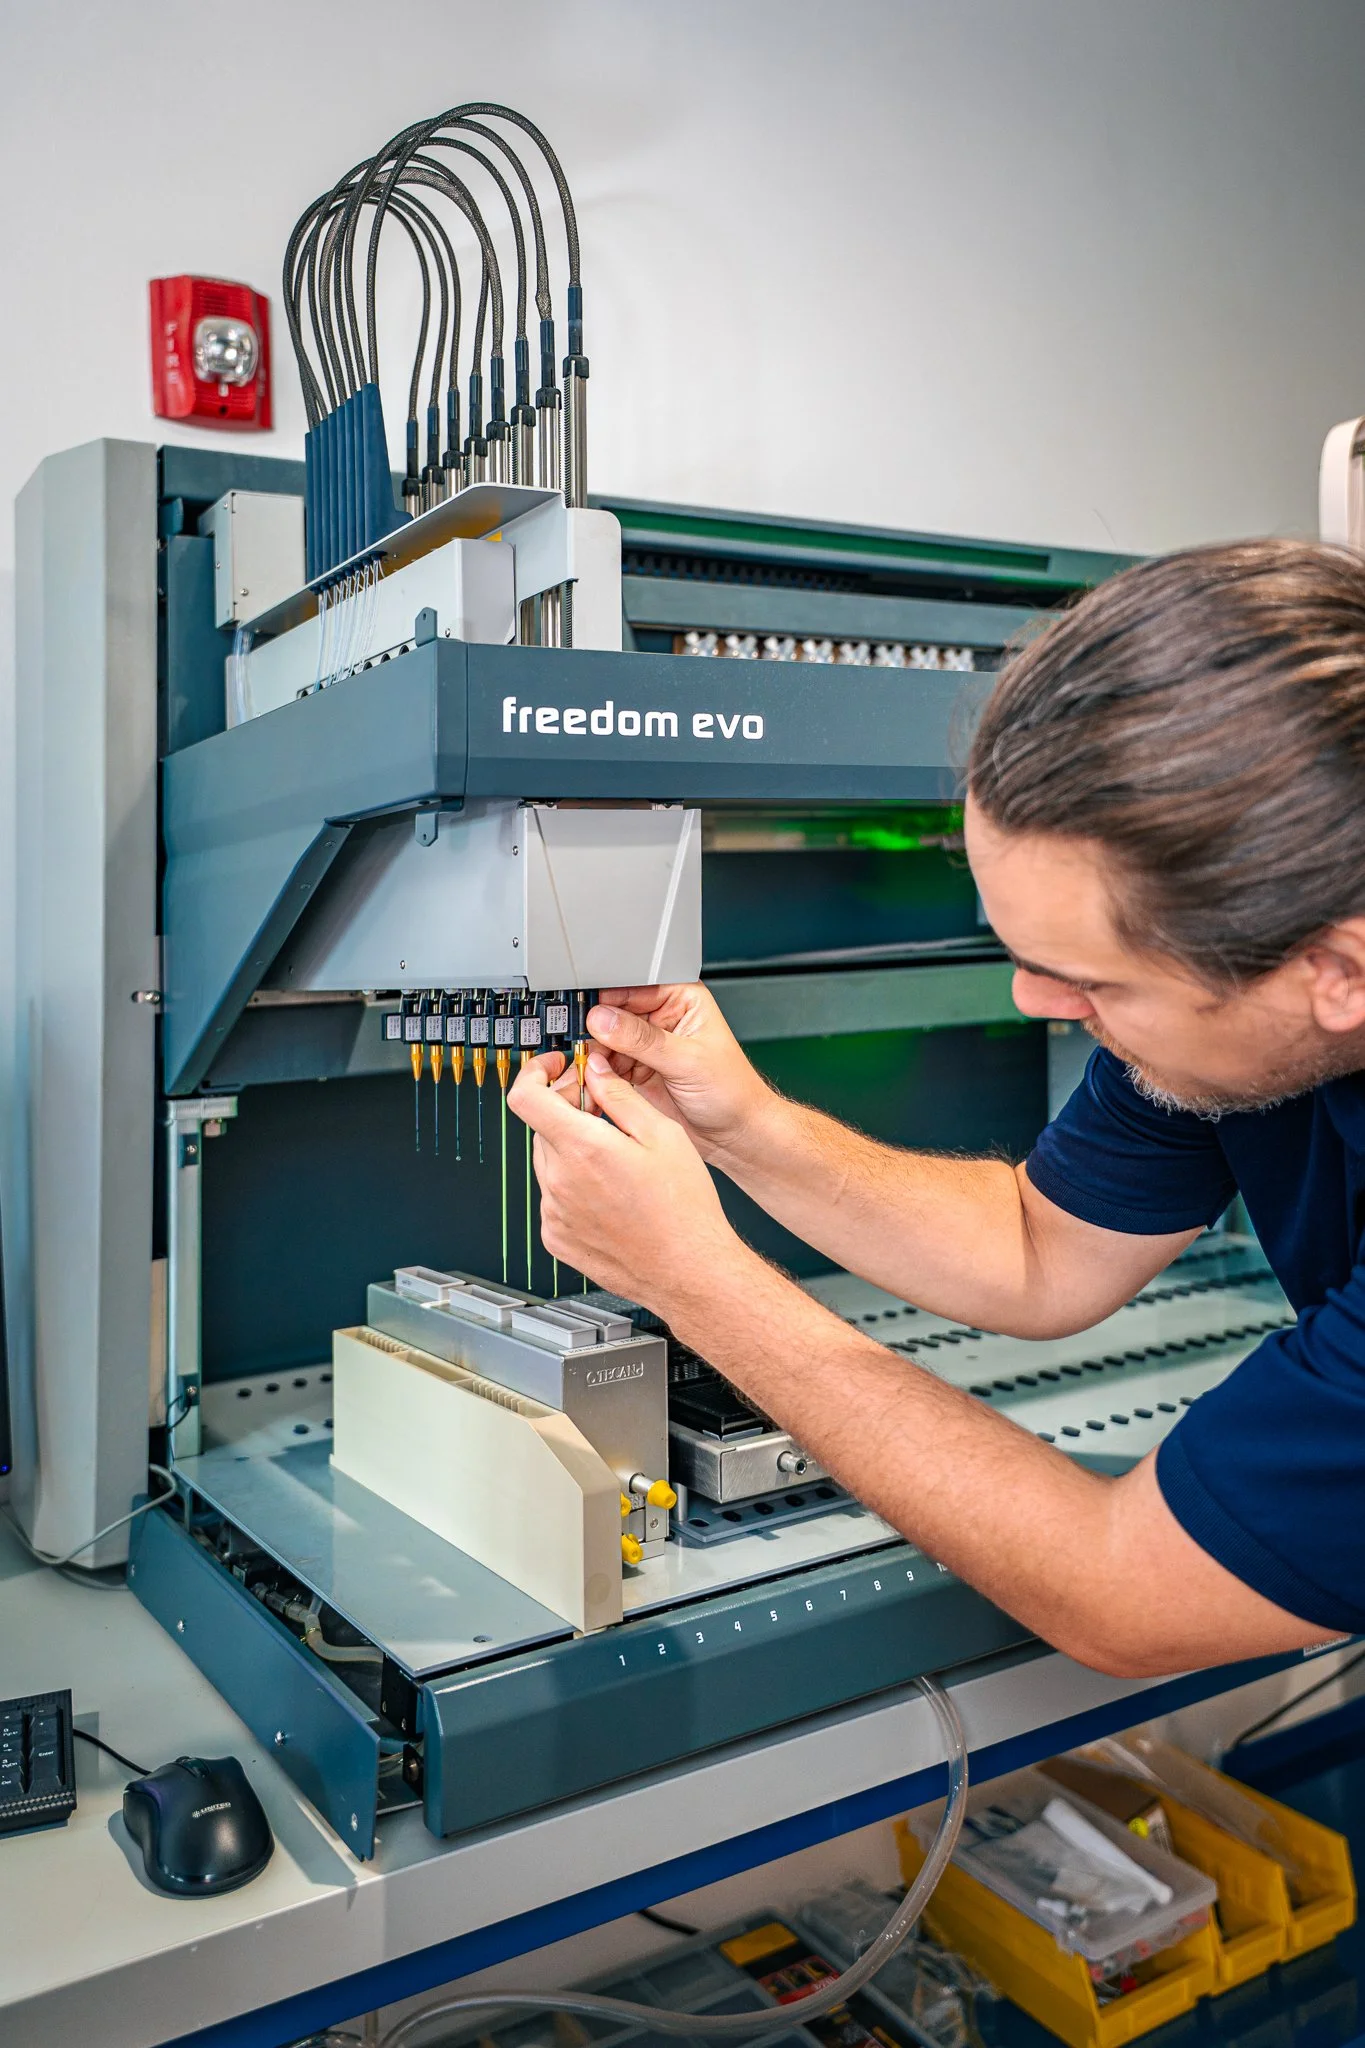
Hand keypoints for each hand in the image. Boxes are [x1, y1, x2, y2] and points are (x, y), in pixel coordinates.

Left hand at [508, 1048, 757, 1315]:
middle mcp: (560, 1181)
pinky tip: (608, 1192)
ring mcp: (554, 1214)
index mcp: (583, 1149)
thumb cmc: (684, 1208)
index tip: (551, 1070)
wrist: (689, 1270)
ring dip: (570, 1149)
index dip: (534, 1074)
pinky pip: (553, 1197)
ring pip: (548, 1162)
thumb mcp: (663, 1135)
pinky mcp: (556, 1238)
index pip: (525, 1097)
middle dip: (566, 1111)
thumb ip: (621, 1097)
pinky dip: (572, 1185)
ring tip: (614, 1158)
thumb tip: (596, 1073)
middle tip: (602, 1110)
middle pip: (541, 1127)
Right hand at [586, 984, 777, 1171]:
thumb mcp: (688, 1060)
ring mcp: (645, 1047)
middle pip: (612, 1013)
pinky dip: (596, 1075)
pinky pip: (605, 1067)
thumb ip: (643, 1039)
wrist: (733, 1133)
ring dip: (594, 1054)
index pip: (635, 987)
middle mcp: (660, 1019)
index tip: (589, 1013)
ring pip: (604, 1041)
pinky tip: (595, 1080)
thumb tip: (604, 1019)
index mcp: (681, 999)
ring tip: (591, 1066)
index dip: (610, 998)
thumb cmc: (731, 1090)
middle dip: (596, 1029)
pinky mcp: (634, 1073)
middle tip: (586, 1043)